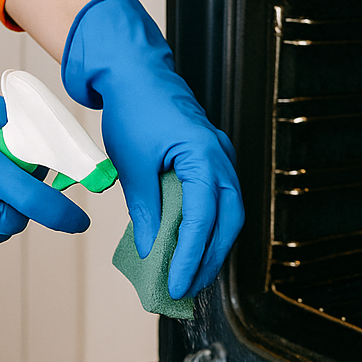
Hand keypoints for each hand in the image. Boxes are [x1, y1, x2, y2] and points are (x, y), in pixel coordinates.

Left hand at [61, 0, 243, 298]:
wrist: (135, 73)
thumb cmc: (134, 108)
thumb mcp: (133, 164)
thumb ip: (146, 210)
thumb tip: (152, 248)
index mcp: (203, 155)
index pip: (203, 217)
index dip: (191, 255)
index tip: (177, 282)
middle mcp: (221, 159)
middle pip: (228, 222)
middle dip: (210, 259)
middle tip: (189, 288)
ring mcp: (222, 160)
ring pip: (229, 214)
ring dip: (212, 247)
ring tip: (192, 274)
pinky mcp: (214, 163)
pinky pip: (220, 202)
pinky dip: (208, 228)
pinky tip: (192, 245)